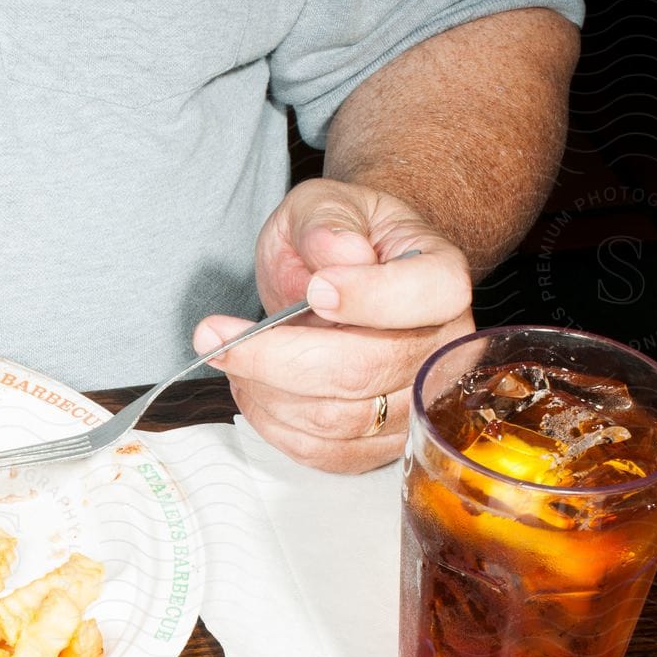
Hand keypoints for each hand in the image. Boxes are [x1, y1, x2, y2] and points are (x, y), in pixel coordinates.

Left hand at [195, 177, 473, 473]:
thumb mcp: (325, 204)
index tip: (314, 289)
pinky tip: (252, 388)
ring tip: (231, 356)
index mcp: (441, 277)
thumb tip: (336, 253)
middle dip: (274, 358)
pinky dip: (273, 424)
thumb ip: (326, 221)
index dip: (368, 298)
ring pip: (337, 419)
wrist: (347, 276)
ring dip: (266, 392)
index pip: (425, 294)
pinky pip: (325, 452)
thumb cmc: (340, 239)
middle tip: (213, 334)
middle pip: (363, 370)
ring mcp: (419, 402)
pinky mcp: (384, 443)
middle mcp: (443, 347)